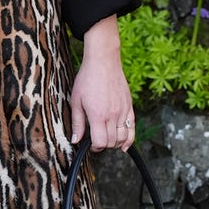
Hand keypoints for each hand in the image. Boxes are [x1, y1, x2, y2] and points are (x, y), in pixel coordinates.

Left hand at [69, 16, 134, 151]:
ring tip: (107, 140)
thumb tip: (75, 140)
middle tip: (96, 141)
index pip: (100, 142)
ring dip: (115, 143)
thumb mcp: (76, 101)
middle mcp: (113, 115)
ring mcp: (123, 111)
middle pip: (111, 142)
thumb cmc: (87, 79)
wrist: (103, 61)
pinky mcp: (129, 106)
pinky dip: (129, 139)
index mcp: (98, 115)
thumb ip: (77, 123)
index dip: (94, 147)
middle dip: (103, 145)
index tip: (89, 144)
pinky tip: (124, 145)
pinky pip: (133, 128)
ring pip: (123, 137)